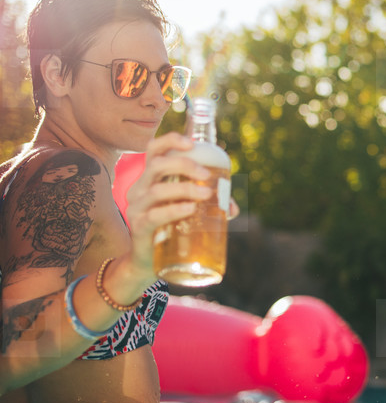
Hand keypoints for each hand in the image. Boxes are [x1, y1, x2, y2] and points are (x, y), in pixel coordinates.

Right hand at [122, 133, 214, 278]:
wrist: (148, 261)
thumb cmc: (170, 228)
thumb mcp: (187, 211)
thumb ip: (209, 205)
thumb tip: (232, 207)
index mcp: (150, 179)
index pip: (153, 150)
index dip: (170, 141)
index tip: (192, 144)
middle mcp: (139, 189)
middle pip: (156, 165)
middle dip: (184, 165)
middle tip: (206, 175)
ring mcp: (136, 208)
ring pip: (156, 190)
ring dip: (185, 188)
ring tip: (206, 194)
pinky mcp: (139, 228)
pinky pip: (154, 216)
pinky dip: (174, 210)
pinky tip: (190, 209)